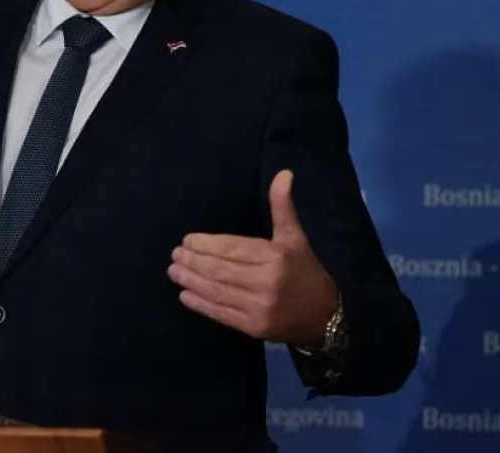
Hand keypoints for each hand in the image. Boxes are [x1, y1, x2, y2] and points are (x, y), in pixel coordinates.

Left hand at [168, 170, 336, 344]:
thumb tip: (284, 173)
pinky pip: (221, 314)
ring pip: (217, 291)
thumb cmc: (305, 271)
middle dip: (193, 261)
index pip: (232, 248)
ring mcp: (259, 308)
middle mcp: (266, 282)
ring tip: (174, 271)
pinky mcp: (254, 327)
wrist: (326, 317)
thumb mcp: (295, 237)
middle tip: (175, 255)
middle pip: (219, 269)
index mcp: (275, 257)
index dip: (206, 244)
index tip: (187, 240)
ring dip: (191, 281)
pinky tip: (185, 295)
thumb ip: (282, 206)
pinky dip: (201, 304)